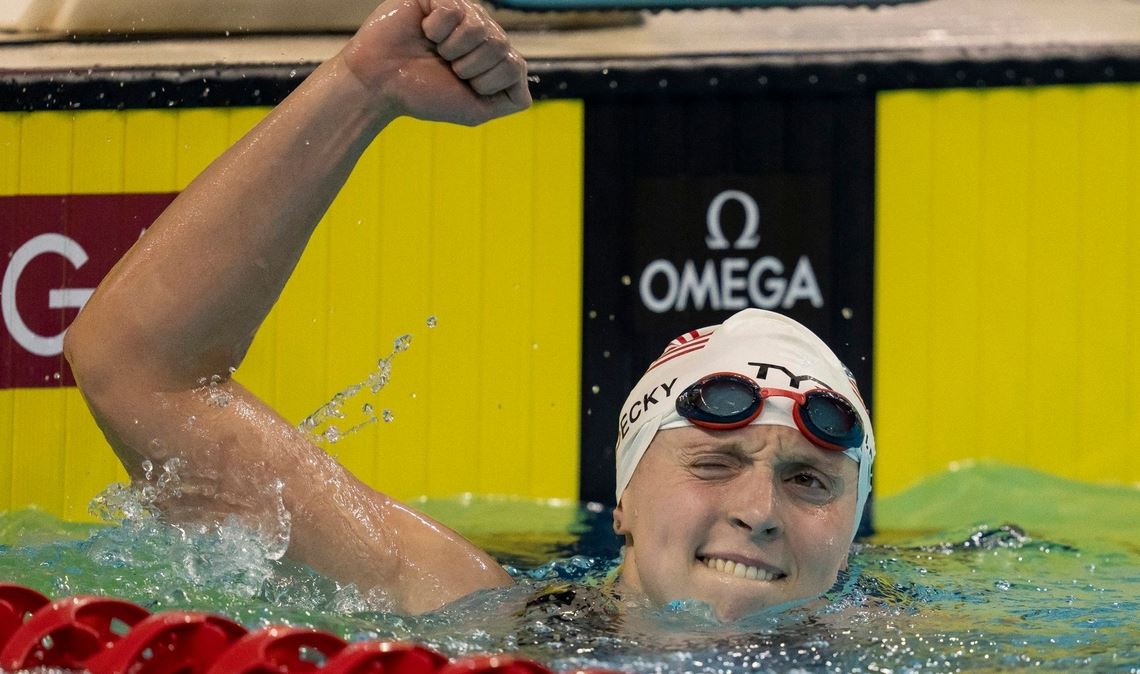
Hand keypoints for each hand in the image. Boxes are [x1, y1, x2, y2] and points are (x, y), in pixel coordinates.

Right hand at [340, 0, 530, 124]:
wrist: (379, 84)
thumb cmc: (423, 94)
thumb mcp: (475, 110)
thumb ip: (510, 98)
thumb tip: (523, 70)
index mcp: (493, 55)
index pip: (516, 66)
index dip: (486, 83)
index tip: (460, 85)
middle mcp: (483, 30)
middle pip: (501, 47)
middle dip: (469, 68)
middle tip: (444, 67)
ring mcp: (464, 11)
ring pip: (482, 30)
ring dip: (452, 49)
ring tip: (434, 49)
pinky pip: (455, 11)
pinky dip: (436, 29)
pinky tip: (423, 31)